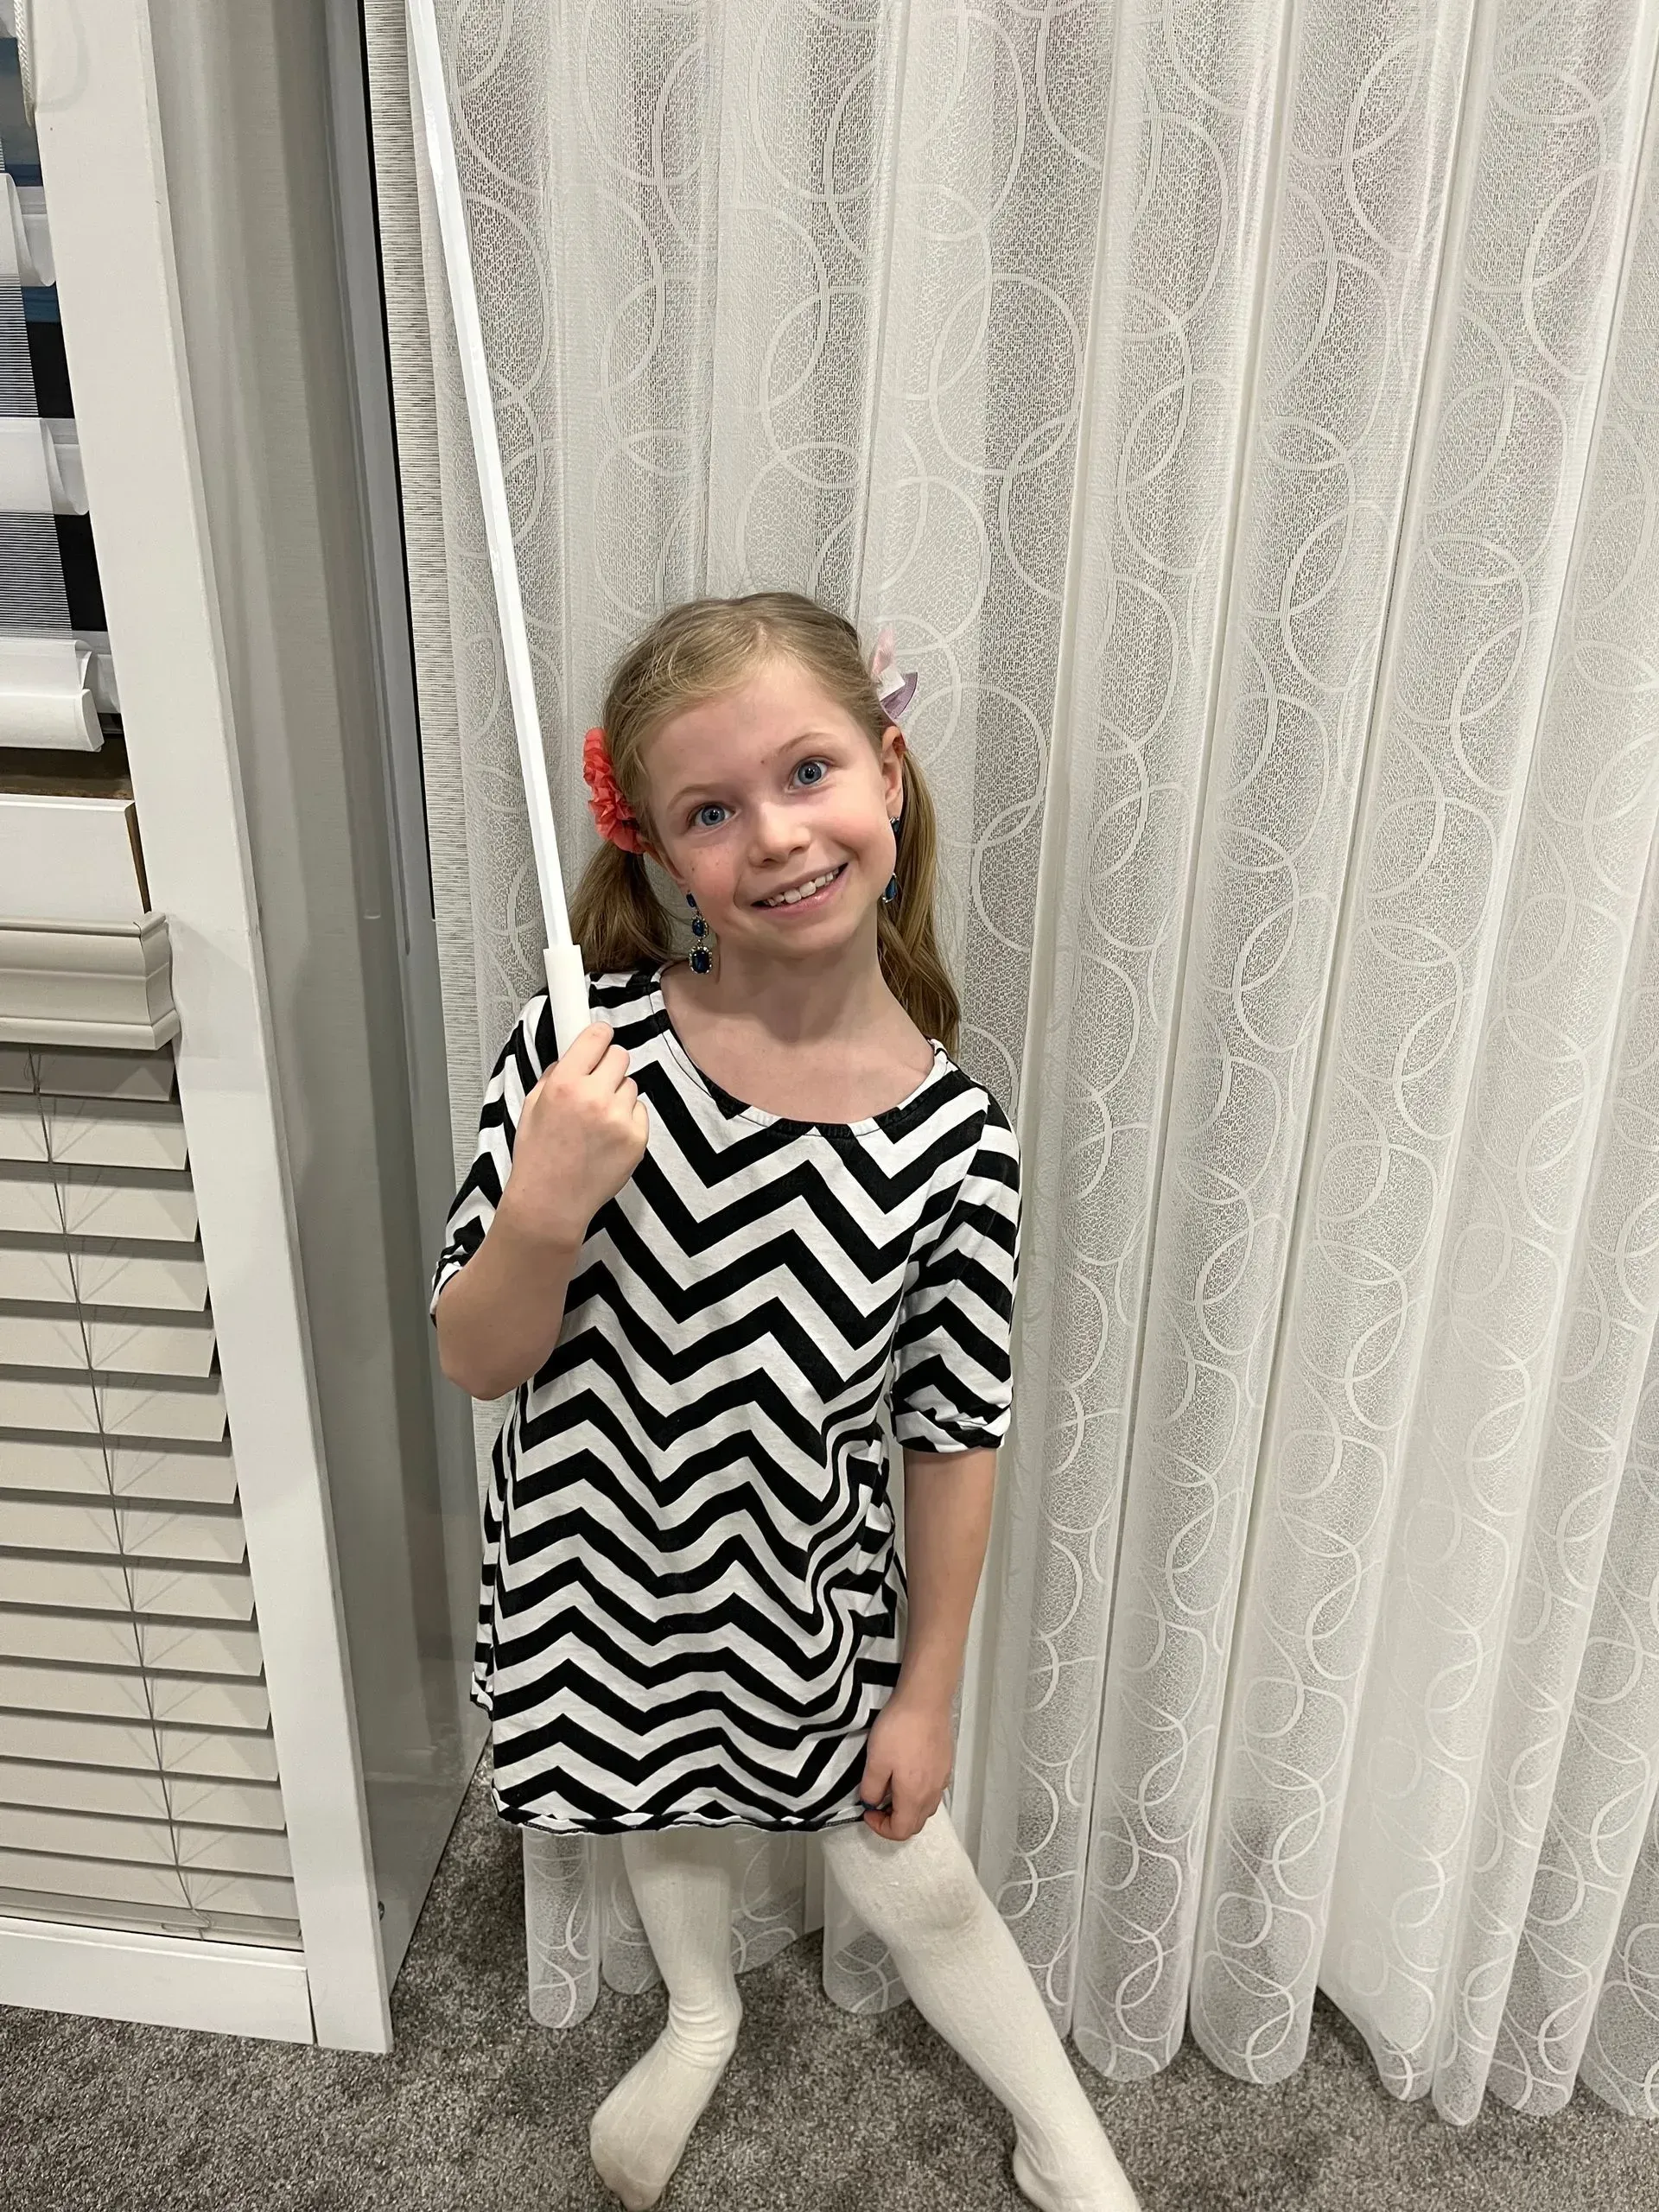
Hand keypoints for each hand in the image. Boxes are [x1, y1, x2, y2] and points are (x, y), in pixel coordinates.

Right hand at [498, 1020, 648, 1249]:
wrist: (552, 1202)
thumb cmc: (538, 1157)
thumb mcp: (532, 1106)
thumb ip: (554, 1075)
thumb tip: (574, 1054)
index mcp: (564, 1084)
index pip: (596, 1036)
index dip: (598, 1037)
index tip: (600, 1038)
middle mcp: (594, 1097)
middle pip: (620, 1056)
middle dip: (608, 1067)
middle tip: (595, 1085)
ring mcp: (619, 1118)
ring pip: (631, 1085)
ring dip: (617, 1095)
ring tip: (597, 1120)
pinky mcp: (637, 1138)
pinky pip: (640, 1111)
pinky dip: (628, 1119)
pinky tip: (607, 1137)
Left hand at [857, 1690, 954, 1840]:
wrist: (925, 1700)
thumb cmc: (899, 1730)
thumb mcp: (875, 1761)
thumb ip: (871, 1789)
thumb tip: (872, 1802)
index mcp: (914, 1797)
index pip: (901, 1831)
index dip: (881, 1828)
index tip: (868, 1810)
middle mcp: (932, 1793)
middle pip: (915, 1823)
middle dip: (894, 1820)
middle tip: (877, 1802)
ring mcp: (942, 1778)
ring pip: (925, 1807)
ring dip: (907, 1807)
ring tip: (890, 1787)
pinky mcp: (945, 1764)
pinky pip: (932, 1790)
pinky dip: (918, 1792)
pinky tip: (906, 1771)